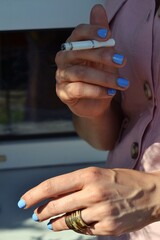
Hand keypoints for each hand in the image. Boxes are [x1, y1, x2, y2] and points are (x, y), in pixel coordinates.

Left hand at [18, 167, 159, 235]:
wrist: (151, 194)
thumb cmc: (124, 181)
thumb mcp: (99, 174)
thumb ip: (77, 185)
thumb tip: (55, 196)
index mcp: (89, 175)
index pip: (53, 185)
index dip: (35, 194)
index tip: (24, 201)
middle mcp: (93, 193)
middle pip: (57, 205)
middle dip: (42, 211)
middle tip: (36, 214)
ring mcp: (100, 212)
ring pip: (68, 221)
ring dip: (56, 223)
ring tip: (51, 223)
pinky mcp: (107, 227)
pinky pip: (84, 230)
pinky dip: (77, 227)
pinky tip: (76, 224)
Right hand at [55, 4, 127, 118]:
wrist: (95, 102)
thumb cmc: (98, 77)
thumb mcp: (104, 57)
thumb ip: (101, 36)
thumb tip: (98, 8)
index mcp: (73, 46)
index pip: (78, 33)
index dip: (91, 32)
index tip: (108, 36)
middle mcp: (63, 59)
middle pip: (80, 53)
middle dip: (103, 56)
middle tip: (122, 61)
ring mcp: (61, 76)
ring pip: (81, 73)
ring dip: (104, 78)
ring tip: (121, 84)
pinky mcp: (63, 92)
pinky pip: (78, 89)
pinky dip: (96, 91)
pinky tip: (110, 93)